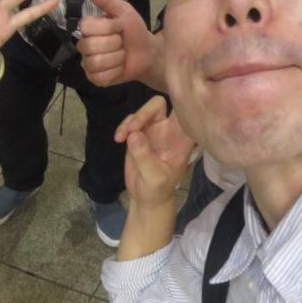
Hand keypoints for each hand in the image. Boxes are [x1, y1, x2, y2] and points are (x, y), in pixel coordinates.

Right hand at [77, 0, 162, 88]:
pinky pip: (99, 77)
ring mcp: (88, 63)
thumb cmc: (134, 30)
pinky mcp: (95, 78)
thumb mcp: (124, 11)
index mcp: (88, 27)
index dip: (107, 28)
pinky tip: (120, 67)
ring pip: (96, 62)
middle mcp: (84, 44)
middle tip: (122, 42)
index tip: (118, 27)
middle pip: (91, 46)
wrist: (148, 53)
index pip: (86, 27)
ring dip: (115, 58)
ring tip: (122, 55)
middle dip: (114, 44)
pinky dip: (114, 72)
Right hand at [116, 96, 194, 211]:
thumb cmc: (157, 189)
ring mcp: (153, 130)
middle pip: (158, 105)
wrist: (145, 198)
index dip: (176, 104)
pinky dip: (122, 126)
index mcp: (181, 139)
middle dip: (144, 112)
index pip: (184, 113)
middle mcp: (168, 130)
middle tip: (133, 128)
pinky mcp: (139, 133)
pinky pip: (130, 120)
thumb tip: (134, 134)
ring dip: (131, 121)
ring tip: (122, 138)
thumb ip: (145, 156)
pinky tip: (118, 139)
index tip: (162, 112)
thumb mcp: (154, 177)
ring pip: (143, 111)